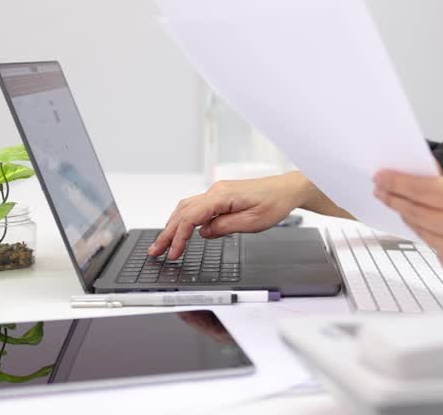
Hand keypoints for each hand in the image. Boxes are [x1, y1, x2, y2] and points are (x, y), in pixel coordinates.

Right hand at [148, 172, 308, 259]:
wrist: (287, 190)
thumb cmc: (274, 203)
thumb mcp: (252, 222)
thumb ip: (224, 227)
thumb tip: (203, 233)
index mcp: (221, 196)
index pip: (191, 218)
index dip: (178, 237)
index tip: (173, 253)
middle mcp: (216, 191)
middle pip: (183, 212)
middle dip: (167, 232)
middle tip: (155, 250)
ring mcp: (217, 192)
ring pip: (186, 208)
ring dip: (173, 225)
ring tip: (163, 243)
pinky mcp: (221, 196)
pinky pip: (196, 207)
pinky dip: (184, 219)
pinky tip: (180, 230)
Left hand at [373, 168, 442, 283]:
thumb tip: (417, 182)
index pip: (423, 190)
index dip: (398, 182)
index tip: (381, 177)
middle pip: (415, 212)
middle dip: (394, 199)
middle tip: (380, 190)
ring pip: (420, 231)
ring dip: (409, 218)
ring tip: (401, 206)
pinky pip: (433, 250)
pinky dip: (431, 239)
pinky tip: (440, 232)